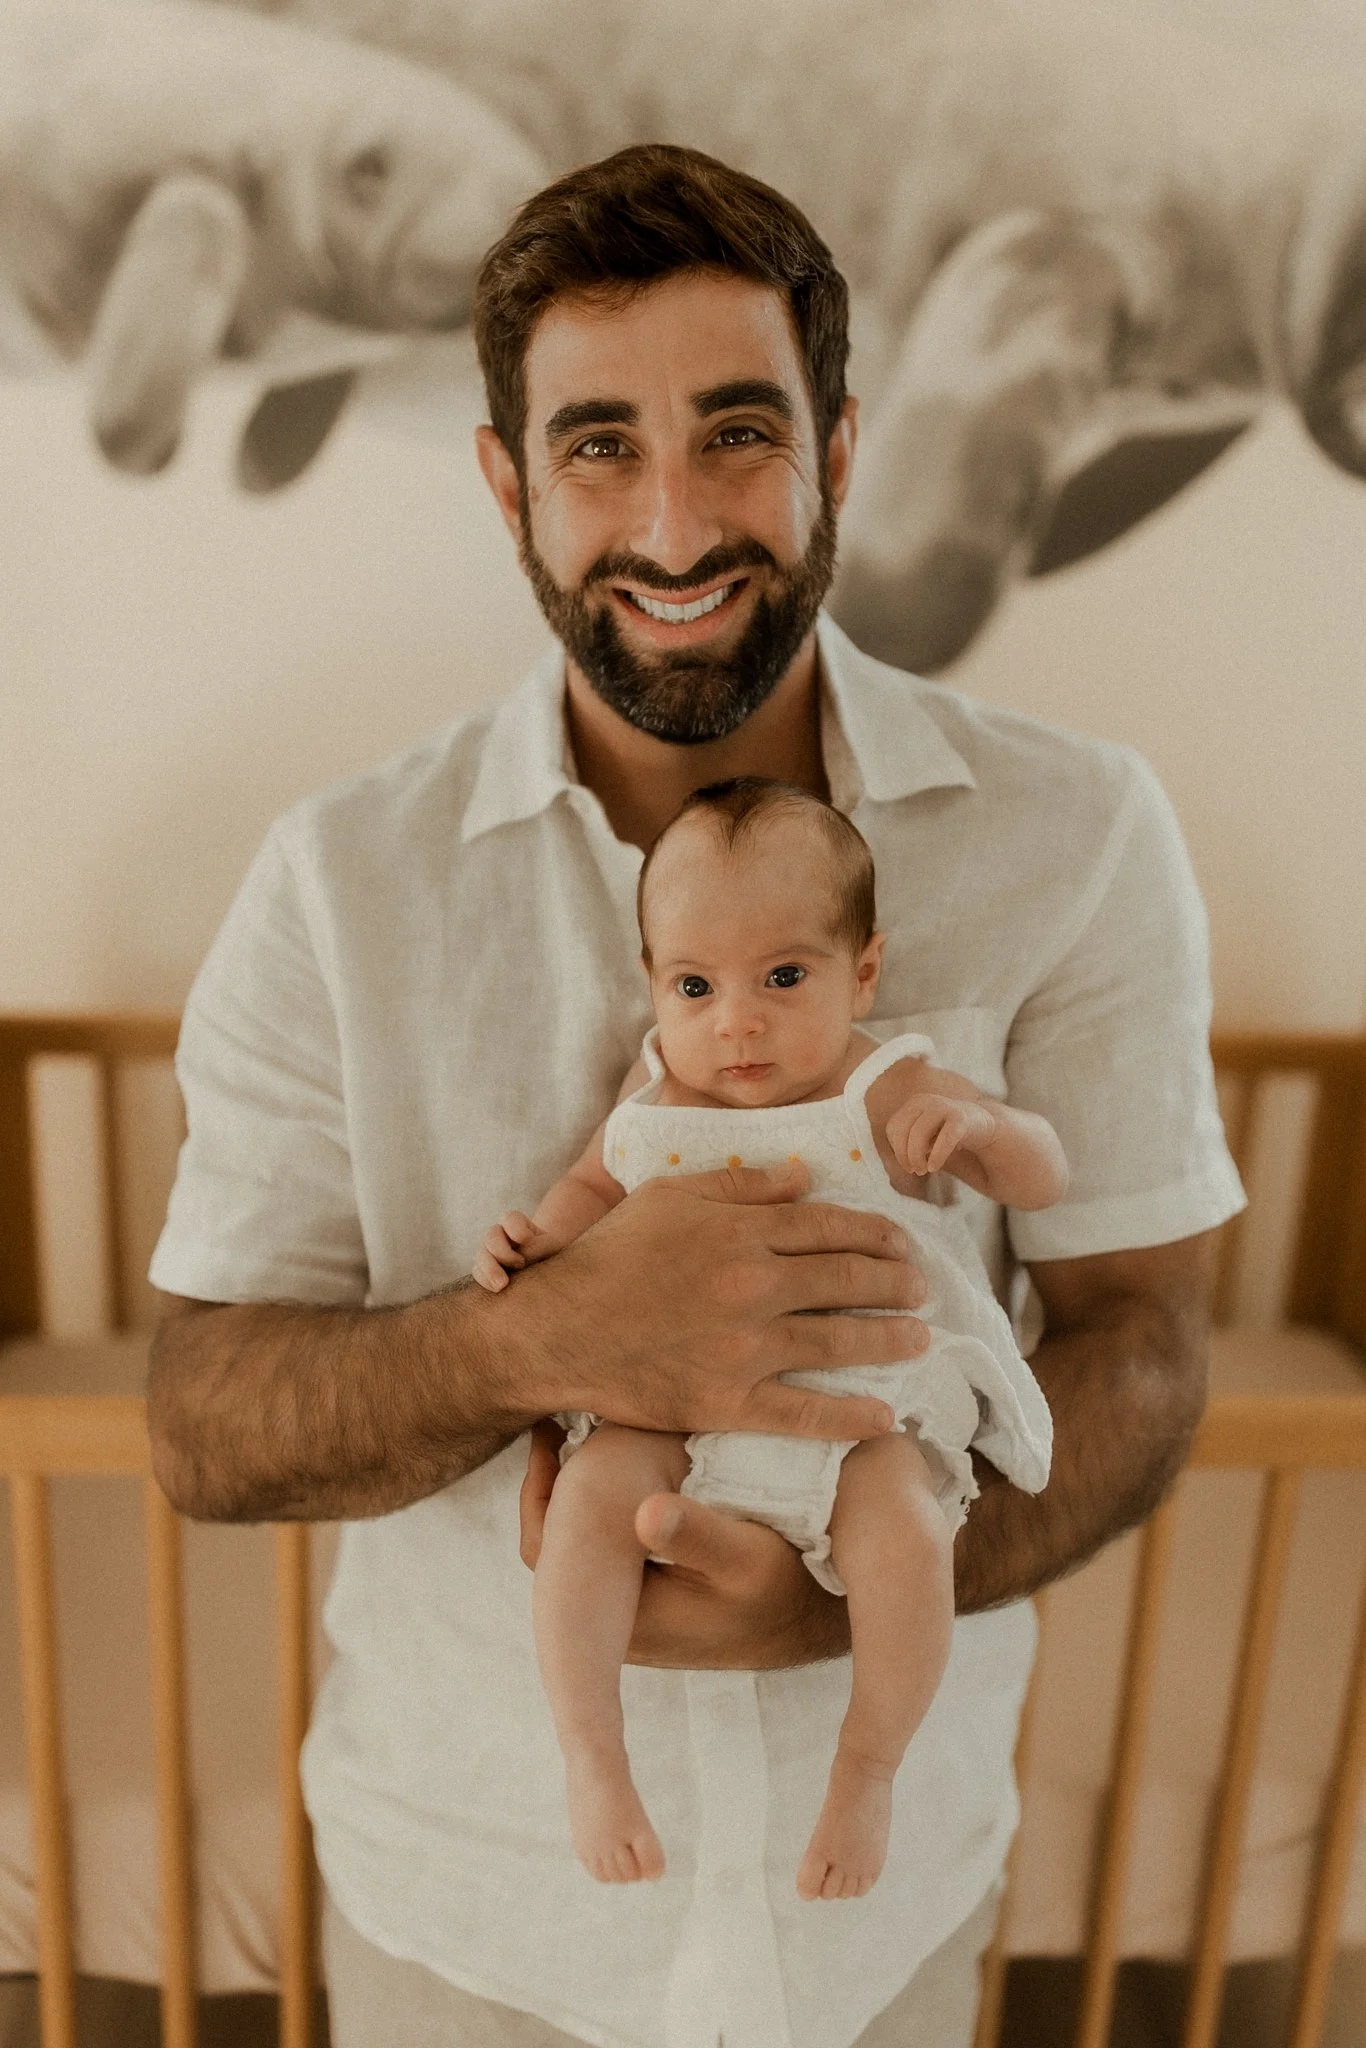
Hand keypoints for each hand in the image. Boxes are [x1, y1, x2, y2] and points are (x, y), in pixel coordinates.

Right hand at [472, 1211, 561, 1291]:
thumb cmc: (551, 1252)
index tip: (528, 1238)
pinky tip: (497, 1289)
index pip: (510, 1218)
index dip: (516, 1228)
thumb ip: (538, 1247)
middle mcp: (500, 1235)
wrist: (547, 1266)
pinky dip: (485, 1280)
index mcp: (516, 1223)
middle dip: (503, 1252)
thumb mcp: (551, 1246)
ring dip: (490, 1269)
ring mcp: (490, 1251)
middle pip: (492, 1236)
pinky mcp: (485, 1269)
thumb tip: (522, 1256)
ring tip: (502, 1284)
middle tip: (520, 1265)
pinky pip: (478, 1273)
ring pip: (481, 1255)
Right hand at [500, 1159, 928, 1442]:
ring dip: (888, 1340)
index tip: (902, 1242)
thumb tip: (804, 1175)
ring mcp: (743, 1348)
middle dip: (894, 1283)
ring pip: (837, 1343)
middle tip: (922, 1288)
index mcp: (740, 1233)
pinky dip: (849, 1416)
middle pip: (846, 1281)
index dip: (875, 1234)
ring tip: (919, 1339)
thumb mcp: (670, 1197)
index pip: (828, 1227)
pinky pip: (802, 1413)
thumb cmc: (610, 1256)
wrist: (558, 1329)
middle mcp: (752, 1287)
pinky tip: (885, 1416)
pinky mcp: (727, 1402)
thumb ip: (741, 1185)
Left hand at [518, 1421, 848, 1668]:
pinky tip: (631, 1456)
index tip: (553, 1429)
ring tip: (591, 1427)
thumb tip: (646, 1509)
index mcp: (626, 1618)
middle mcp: (621, 1621)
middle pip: (558, 1541)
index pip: (543, 1549)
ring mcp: (640, 1608)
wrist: (828, 1616)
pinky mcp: (658, 1591)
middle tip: (566, 1417)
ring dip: (586, 1488)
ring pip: (586, 1539)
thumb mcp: (749, 1557)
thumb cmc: (792, 1586)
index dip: (539, 1488)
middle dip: (559, 1479)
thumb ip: (697, 1535)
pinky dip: (614, 1499)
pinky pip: (615, 1540)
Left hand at [887, 1091, 997, 1174]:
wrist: (982, 1125)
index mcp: (914, 1104)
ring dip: (916, 1156)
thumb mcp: (924, 1135)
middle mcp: (926, 1101)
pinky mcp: (961, 1118)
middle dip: (904, 1154)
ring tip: (923, 1171)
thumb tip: (894, 1157)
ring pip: (918, 1132)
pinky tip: (934, 1167)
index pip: (893, 1127)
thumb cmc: (946, 1133)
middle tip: (914, 1171)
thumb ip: (907, 1141)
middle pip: (903, 1130)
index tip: (907, 1165)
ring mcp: (944, 1107)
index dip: (896, 1149)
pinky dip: (936, 1155)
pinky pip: (944, 1138)